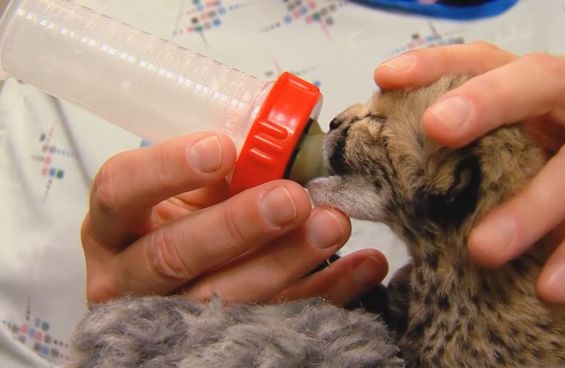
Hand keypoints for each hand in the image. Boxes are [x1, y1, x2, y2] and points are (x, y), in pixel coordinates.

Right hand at [81, 132, 387, 304]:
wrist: (170, 286)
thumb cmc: (179, 222)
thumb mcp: (183, 191)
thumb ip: (219, 170)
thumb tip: (283, 142)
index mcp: (114, 225)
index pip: (121, 191)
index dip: (168, 170)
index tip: (222, 149)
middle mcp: (129, 275)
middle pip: (173, 255)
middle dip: (237, 225)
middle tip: (291, 199)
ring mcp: (169, 317)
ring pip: (223, 298)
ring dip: (287, 261)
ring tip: (333, 224)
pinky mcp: (218, 341)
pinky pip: (276, 321)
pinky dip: (324, 292)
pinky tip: (362, 267)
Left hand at [374, 42, 564, 302]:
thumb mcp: (532, 176)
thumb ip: (485, 177)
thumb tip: (399, 200)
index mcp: (553, 94)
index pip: (493, 62)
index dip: (441, 65)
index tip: (387, 78)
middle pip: (543, 78)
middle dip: (487, 100)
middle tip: (436, 128)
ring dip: (531, 207)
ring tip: (482, 251)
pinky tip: (551, 285)